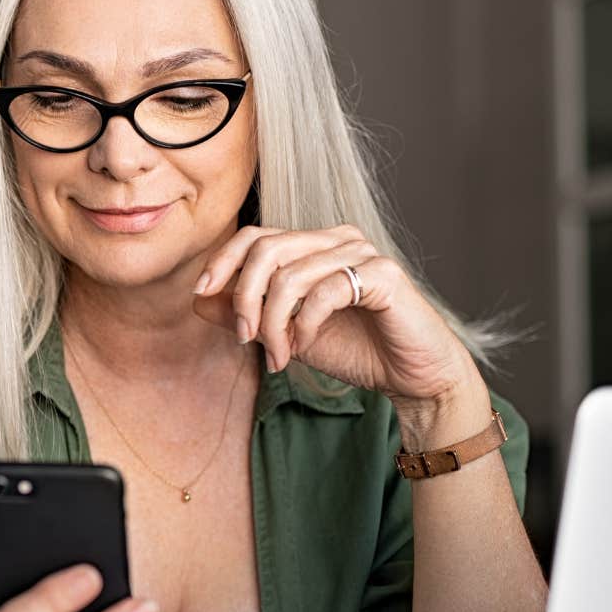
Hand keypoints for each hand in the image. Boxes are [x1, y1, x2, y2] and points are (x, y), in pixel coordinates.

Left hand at [192, 223, 478, 407]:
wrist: (411, 376)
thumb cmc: (355, 350)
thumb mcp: (287, 333)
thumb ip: (246, 314)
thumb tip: (200, 298)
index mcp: (314, 245)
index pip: (255, 235)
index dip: (223, 261)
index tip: (202, 293)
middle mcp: (338, 239)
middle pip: (267, 249)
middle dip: (245, 297)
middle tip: (245, 339)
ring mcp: (363, 253)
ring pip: (291, 274)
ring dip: (274, 323)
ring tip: (280, 355)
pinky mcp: (384, 276)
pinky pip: (325, 292)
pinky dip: (305, 325)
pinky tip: (304, 347)